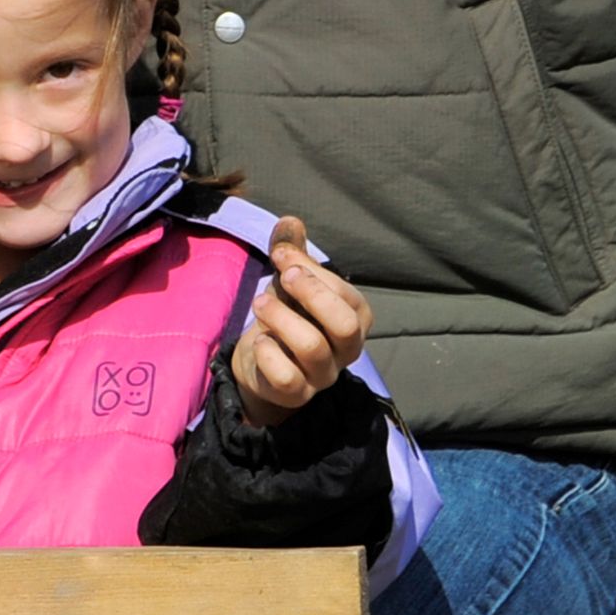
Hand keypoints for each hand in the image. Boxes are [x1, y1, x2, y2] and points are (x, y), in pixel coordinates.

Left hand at [230, 218, 370, 427]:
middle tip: (283, 276)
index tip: (281, 254)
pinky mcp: (296, 394)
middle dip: (312, 294)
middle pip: (344, 325)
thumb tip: (290, 220)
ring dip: (281, 317)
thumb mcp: (292, 282)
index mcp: (355, 319)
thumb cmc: (288, 316)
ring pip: (312, 347)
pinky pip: (287, 377)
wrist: (263, 364)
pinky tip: (260, 340)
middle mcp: (346, 350)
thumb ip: (294, 253)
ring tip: (260, 301)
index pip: (348, 295)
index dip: (314, 270)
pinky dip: (269, 353)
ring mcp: (323, 375)